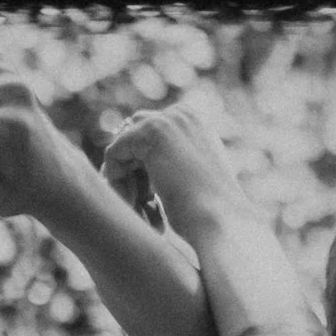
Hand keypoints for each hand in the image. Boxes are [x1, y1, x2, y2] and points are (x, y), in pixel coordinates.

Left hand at [102, 94, 248, 244]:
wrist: (222, 221)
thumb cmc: (211, 211)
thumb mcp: (193, 178)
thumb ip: (172, 161)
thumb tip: (142, 160)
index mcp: (196, 122)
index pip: (150, 135)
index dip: (144, 169)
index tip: (150, 199)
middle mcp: (181, 114)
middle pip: (134, 136)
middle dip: (132, 169)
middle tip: (143, 203)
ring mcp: (166, 120)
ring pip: (122, 146)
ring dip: (123, 178)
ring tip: (138, 208)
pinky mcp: (147, 133)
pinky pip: (113, 154)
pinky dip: (115, 181)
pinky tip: (132, 205)